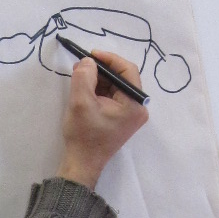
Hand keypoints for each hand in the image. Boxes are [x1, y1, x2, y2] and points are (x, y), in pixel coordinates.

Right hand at [55, 51, 148, 189]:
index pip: (128, 71)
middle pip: (122, 78)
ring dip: (99, 79)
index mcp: (134, 105)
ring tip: (80, 76)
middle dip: (102, 69)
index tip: (91, 54)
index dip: (109, 59)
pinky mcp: (121, 118)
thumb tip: (88, 61)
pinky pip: (113, 96)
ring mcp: (131, 114)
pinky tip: (85, 89)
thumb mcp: (80, 102)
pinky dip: (100, 89)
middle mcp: (138, 108)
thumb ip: (84, 76)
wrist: (82, 163)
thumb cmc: (84, 135)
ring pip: (116, 86)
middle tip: (82, 65)